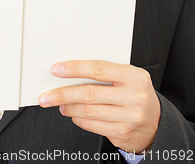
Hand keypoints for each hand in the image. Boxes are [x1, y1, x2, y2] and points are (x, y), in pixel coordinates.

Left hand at [38, 60, 159, 153]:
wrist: (156, 122)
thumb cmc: (135, 93)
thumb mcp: (128, 77)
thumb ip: (105, 73)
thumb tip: (70, 71)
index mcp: (134, 75)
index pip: (98, 69)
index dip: (75, 69)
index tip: (56, 70)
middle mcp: (134, 96)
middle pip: (89, 93)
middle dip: (63, 94)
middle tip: (46, 95)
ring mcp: (129, 116)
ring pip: (88, 111)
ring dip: (68, 107)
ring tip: (60, 104)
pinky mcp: (123, 133)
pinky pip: (92, 125)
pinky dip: (78, 119)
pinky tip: (72, 114)